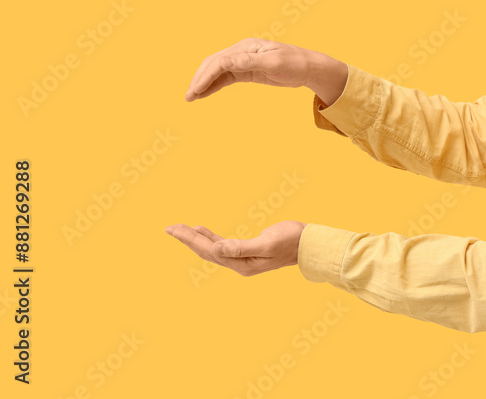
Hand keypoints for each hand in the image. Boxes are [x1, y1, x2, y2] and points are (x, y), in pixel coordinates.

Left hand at [165, 221, 305, 275]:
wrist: (309, 245)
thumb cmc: (292, 241)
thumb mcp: (267, 243)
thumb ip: (241, 247)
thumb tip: (217, 249)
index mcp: (242, 264)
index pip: (210, 250)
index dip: (191, 239)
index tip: (174, 229)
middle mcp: (239, 264)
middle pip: (207, 251)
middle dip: (188, 239)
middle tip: (169, 228)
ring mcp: (243, 258)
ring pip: (213, 249)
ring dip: (196, 239)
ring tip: (180, 229)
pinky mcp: (248, 250)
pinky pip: (223, 245)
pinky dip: (210, 237)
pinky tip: (203, 231)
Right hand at [185, 38, 325, 101]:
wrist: (309, 68)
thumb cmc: (295, 63)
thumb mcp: (274, 63)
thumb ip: (250, 62)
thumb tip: (227, 61)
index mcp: (247, 47)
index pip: (220, 61)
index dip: (206, 76)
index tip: (196, 91)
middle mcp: (242, 51)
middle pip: (213, 64)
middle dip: (199, 79)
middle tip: (188, 97)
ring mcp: (243, 61)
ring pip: (217, 71)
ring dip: (204, 83)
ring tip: (191, 98)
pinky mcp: (247, 71)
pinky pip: (226, 78)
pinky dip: (214, 85)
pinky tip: (205, 94)